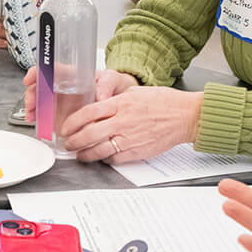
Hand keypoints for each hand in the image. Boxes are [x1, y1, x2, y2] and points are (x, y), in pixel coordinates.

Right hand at [23, 67, 135, 122]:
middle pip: (41, 87)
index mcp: (73, 75)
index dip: (38, 72)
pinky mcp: (65, 116)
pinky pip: (50, 118)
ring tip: (33, 116)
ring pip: (42, 103)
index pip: (51, 69)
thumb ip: (108, 83)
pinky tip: (40, 125)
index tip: (30, 79)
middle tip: (32, 104)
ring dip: (34, 110)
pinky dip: (42, 122)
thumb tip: (101, 96)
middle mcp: (64, 88)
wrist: (122, 102)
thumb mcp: (114, 79)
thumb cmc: (115, 86)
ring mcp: (63, 102)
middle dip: (32, 95)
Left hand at [59, 85, 202, 161]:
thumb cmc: (164, 102)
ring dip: (85, 154)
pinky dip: (104, 159)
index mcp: (120, 104)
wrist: (186, 116)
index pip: (87, 113)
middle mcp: (122, 121)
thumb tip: (98, 104)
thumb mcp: (136, 92)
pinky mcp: (137, 152)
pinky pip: (114, 159)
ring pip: (98, 150)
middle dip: (73, 141)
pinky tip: (101, 157)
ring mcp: (129, 138)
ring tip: (80, 154)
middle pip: (88, 134)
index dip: (72, 123)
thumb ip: (115, 99)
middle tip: (68, 144)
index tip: (65, 128)